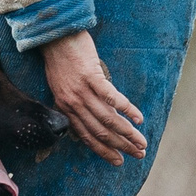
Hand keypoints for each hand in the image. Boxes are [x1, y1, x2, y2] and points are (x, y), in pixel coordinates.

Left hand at [40, 30, 145, 164]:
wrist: (53, 34)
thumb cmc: (60, 58)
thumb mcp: (62, 86)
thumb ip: (75, 103)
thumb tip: (96, 116)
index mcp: (65, 107)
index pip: (86, 136)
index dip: (103, 151)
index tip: (118, 160)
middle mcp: (72, 103)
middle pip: (100, 132)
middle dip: (121, 146)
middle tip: (138, 154)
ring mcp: (81, 90)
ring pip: (107, 119)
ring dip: (127, 134)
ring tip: (142, 142)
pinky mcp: (90, 76)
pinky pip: (111, 97)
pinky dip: (126, 110)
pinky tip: (138, 118)